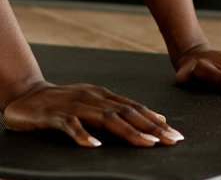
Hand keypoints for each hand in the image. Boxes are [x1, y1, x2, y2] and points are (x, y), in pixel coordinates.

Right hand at [1, 80, 184, 148]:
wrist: (27, 96)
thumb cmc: (63, 103)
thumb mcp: (93, 104)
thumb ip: (117, 110)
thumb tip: (151, 119)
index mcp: (104, 96)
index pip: (136, 108)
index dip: (156, 121)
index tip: (174, 134)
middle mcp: (94, 98)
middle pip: (127, 112)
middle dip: (151, 127)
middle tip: (171, 140)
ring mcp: (75, 105)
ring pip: (106, 118)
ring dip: (129, 131)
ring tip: (147, 143)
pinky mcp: (54, 115)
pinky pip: (70, 125)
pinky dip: (83, 135)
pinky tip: (94, 145)